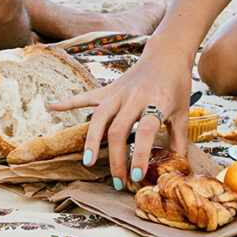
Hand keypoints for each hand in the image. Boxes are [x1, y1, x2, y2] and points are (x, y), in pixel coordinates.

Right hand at [48, 49, 192, 189]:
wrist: (167, 54)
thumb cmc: (176, 85)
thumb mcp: (183, 113)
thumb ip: (179, 141)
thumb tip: (178, 168)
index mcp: (156, 102)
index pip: (144, 131)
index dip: (139, 154)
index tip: (136, 176)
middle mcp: (135, 97)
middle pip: (118, 129)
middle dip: (116, 158)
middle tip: (118, 181)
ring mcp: (119, 92)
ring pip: (100, 117)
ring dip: (92, 140)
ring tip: (88, 162)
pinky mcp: (110, 89)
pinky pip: (88, 96)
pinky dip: (69, 102)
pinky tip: (52, 107)